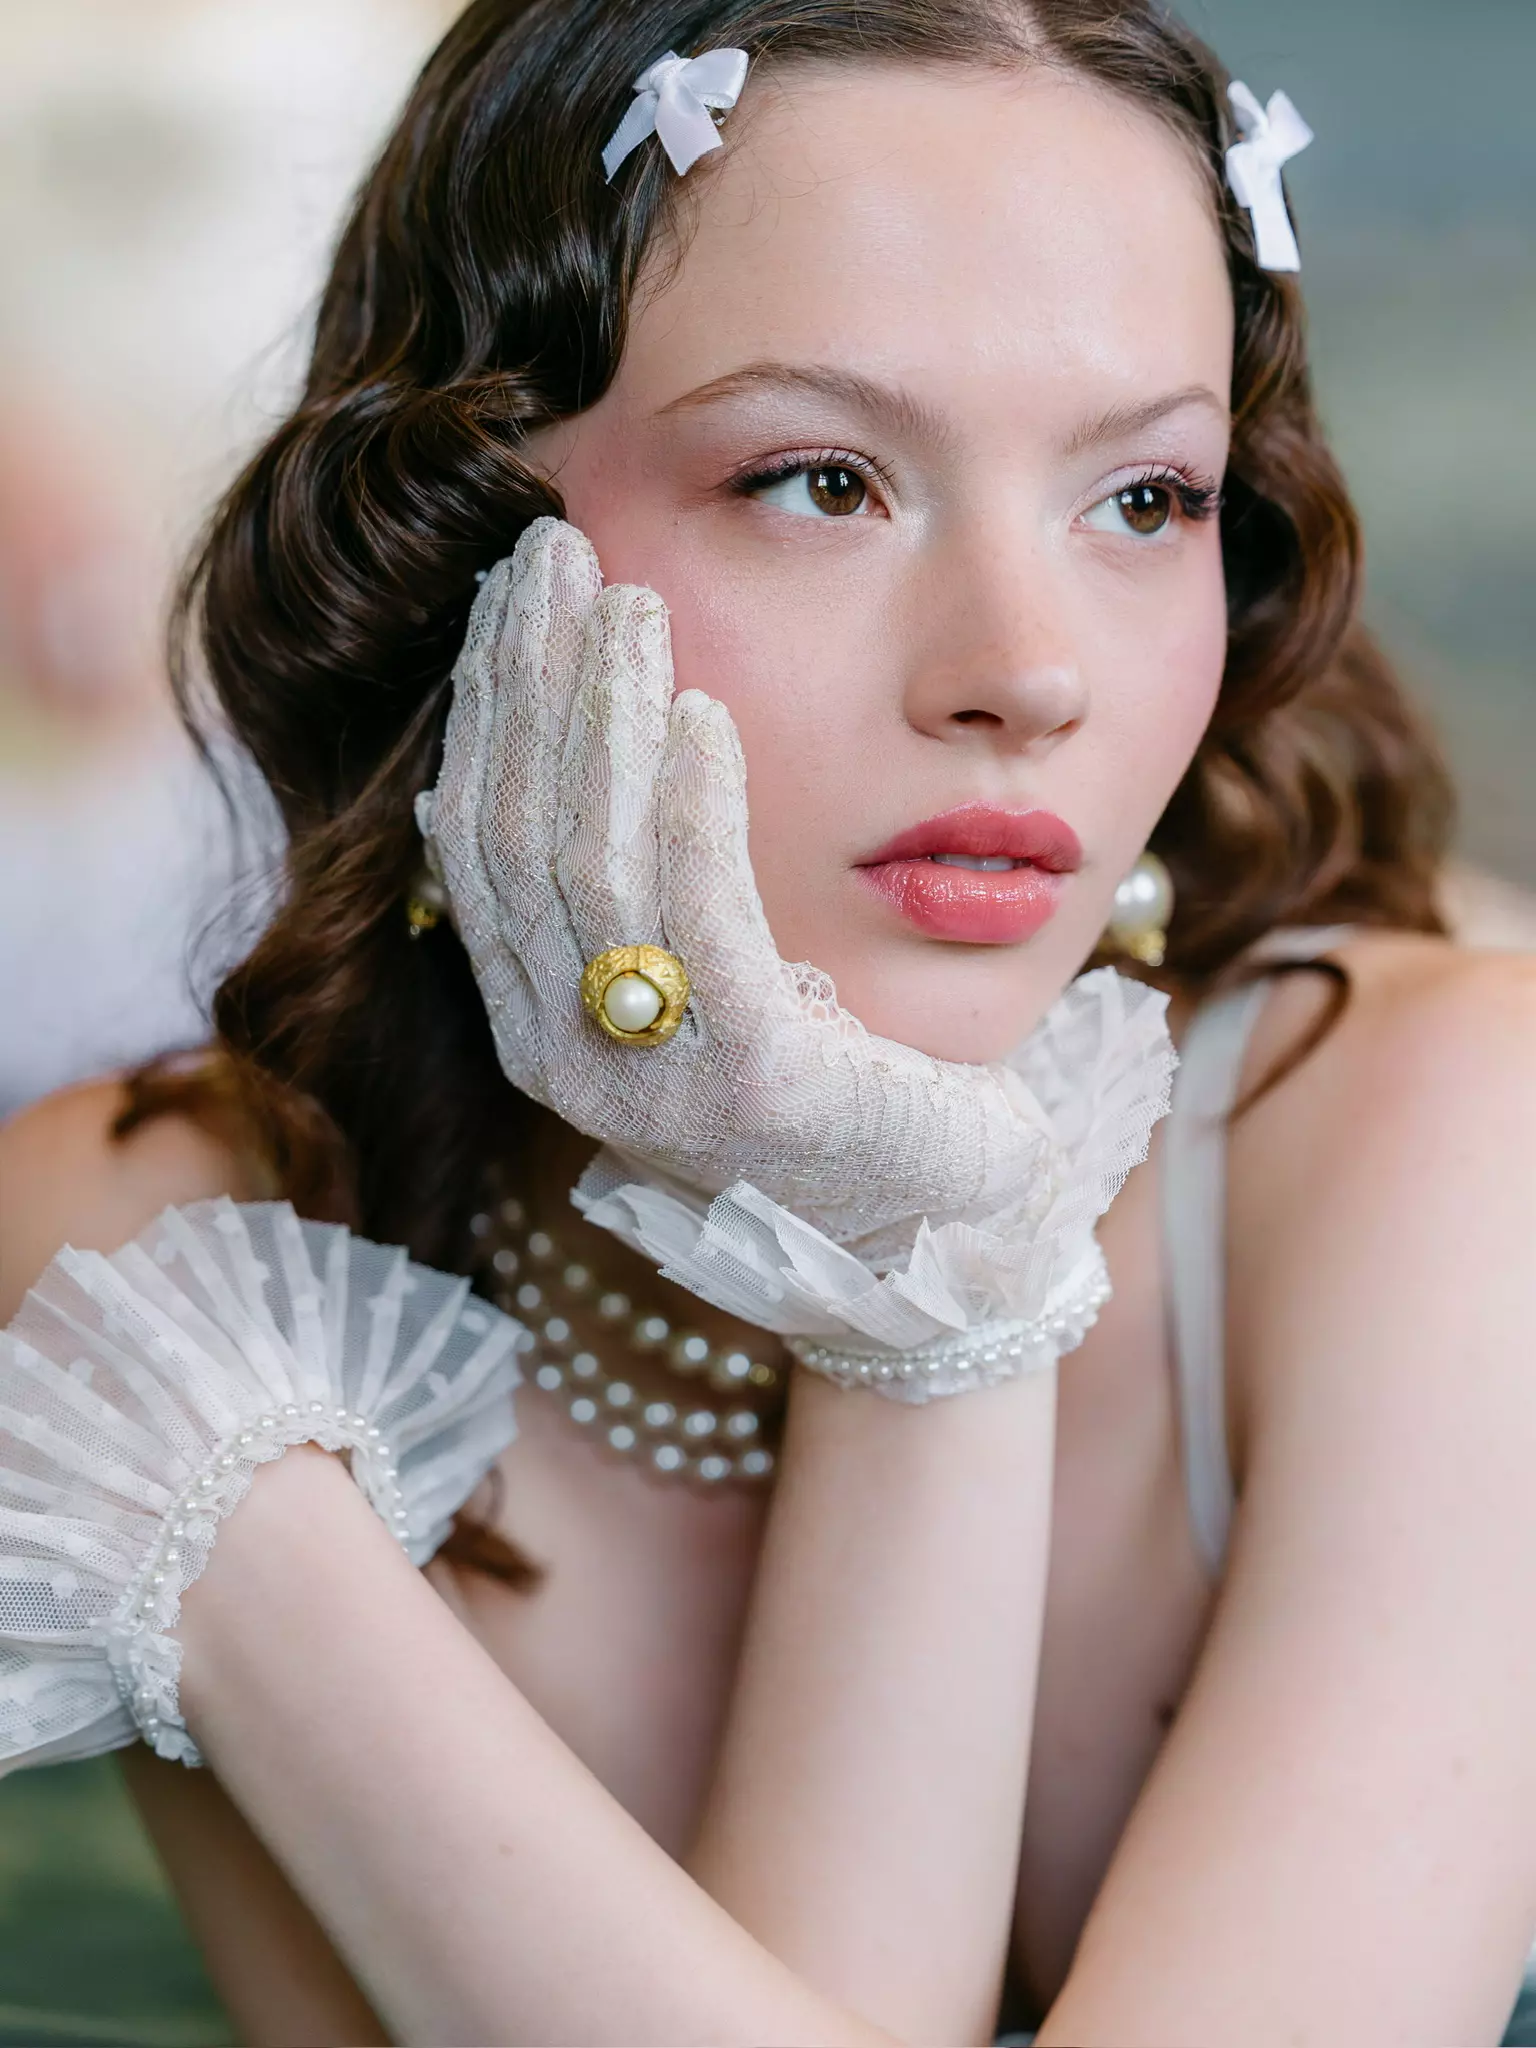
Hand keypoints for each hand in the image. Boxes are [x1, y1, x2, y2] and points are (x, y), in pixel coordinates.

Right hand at [424, 517, 1074, 1258]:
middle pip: (519, 838)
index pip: (478, 845)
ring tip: (631, 603)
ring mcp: (654, 1078)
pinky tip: (704, 713)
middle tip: (556, 553)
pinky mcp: (752, 1079)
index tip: (511, 591)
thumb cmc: (820, 1079)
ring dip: (605, 716)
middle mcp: (572, 1060)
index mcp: (544, 1029)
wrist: (931, 1217)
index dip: (486, 708)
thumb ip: (616, 891)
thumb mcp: (700, 977)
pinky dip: (693, 805)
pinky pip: (701, 917)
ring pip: (592, 864)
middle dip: (531, 681)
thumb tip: (483, 773)